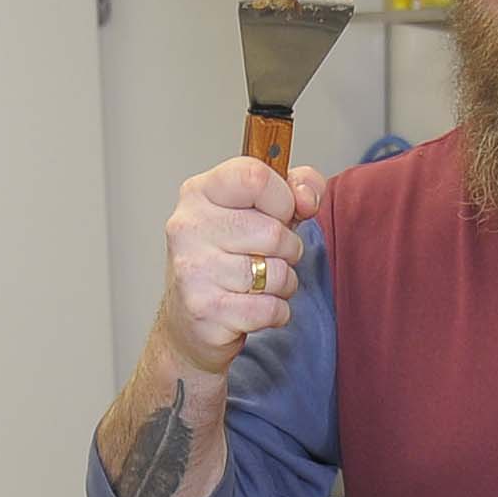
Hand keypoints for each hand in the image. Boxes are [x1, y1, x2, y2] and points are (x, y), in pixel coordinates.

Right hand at [159, 157, 328, 374]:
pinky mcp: (204, 309)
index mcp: (199, 192)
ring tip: (259, 283)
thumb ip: (295, 187)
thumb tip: (308, 197)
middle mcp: (189, 227)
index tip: (281, 213)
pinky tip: (253, 307)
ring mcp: (193, 269)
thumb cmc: (228, 258)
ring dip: (282, 283)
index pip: (255, 177)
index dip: (283, 199)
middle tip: (267, 256)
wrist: (190, 319)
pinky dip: (275, 312)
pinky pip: (270, 309)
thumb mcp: (260, 209)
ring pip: (276, 273)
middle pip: (274, 232)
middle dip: (287, 250)